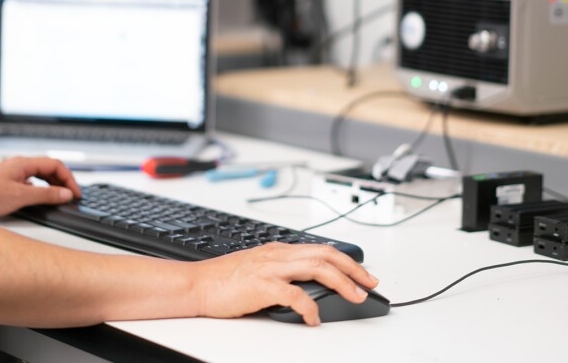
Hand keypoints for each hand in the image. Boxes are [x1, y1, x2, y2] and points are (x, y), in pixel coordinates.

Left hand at [0, 156, 82, 219]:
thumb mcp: (20, 197)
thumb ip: (46, 195)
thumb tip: (66, 194)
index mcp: (23, 163)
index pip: (55, 164)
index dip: (69, 178)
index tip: (75, 192)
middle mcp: (18, 165)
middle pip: (48, 168)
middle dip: (63, 180)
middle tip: (72, 195)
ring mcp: (12, 173)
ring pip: (40, 174)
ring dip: (52, 184)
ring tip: (61, 196)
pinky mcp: (7, 182)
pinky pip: (31, 181)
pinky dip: (41, 188)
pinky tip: (41, 197)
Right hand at [190, 242, 378, 325]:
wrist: (197, 284)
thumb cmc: (223, 280)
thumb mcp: (258, 267)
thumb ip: (281, 270)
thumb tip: (304, 284)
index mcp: (279, 249)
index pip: (321, 249)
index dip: (346, 260)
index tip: (362, 273)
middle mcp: (278, 254)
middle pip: (326, 254)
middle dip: (353, 269)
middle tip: (370, 283)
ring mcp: (271, 268)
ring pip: (318, 268)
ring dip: (342, 282)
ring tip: (356, 297)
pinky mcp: (263, 286)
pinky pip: (295, 294)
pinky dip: (310, 306)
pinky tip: (314, 318)